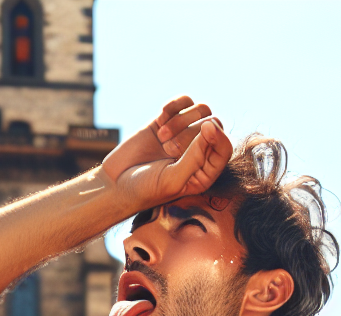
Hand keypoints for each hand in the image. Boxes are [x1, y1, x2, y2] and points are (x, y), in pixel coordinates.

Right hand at [100, 96, 232, 211]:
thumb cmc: (146, 189)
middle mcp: (199, 153)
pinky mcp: (168, 121)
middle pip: (215, 125)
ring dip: (181, 120)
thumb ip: (195, 158)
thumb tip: (210, 127)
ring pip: (201, 111)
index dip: (219, 136)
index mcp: (205, 172)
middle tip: (169, 146)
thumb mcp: (173, 179)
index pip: (225, 148)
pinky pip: (183, 102)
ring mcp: (184, 135)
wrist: (115, 182)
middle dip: (193, 130)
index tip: (205, 129)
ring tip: (162, 137)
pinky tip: (160, 120)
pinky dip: (173, 106)